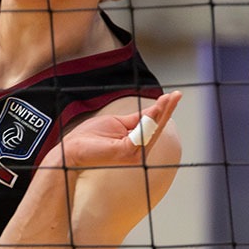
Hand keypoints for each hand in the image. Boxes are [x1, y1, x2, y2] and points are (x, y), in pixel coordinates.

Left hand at [53, 91, 182, 172]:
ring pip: (152, 130)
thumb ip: (136, 119)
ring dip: (162, 112)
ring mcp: (133, 154)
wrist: (71, 149)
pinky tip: (158, 108)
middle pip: (156, 127)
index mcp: (135, 144)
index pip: (152, 125)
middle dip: (167, 110)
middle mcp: (137, 152)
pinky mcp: (127, 152)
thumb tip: (154, 110)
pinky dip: (151, 120)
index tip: (173, 96)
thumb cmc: (90, 137)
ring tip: (170, 98)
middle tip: (177, 95)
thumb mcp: (117, 122)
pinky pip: (143, 133)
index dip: (163, 111)